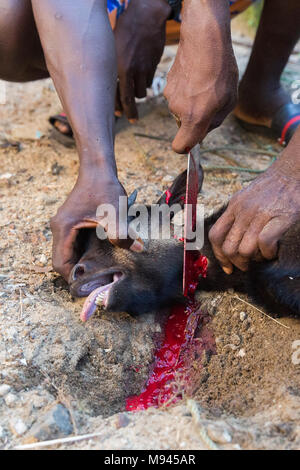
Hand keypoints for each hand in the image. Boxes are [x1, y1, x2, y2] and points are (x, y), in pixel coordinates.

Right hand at [51, 170, 142, 280]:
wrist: (98, 169)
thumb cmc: (104, 188)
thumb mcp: (114, 212)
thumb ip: (122, 232)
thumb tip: (136, 249)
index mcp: (64, 228)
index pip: (60, 264)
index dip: (74, 278)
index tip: (91, 285)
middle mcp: (59, 229)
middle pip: (63, 261)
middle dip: (79, 273)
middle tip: (100, 280)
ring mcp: (64, 227)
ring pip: (68, 254)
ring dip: (82, 264)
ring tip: (102, 271)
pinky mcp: (71, 225)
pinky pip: (74, 246)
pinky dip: (85, 254)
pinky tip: (102, 257)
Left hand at [114, 0, 170, 120]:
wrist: (147, 14)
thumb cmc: (124, 25)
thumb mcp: (111, 43)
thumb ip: (109, 64)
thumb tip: (106, 83)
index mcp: (117, 66)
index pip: (116, 94)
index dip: (117, 107)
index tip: (118, 114)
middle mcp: (130, 70)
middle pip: (131, 99)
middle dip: (131, 112)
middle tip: (132, 119)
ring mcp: (143, 69)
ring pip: (141, 92)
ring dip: (138, 93)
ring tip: (135, 91)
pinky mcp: (153, 65)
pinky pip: (149, 81)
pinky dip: (145, 82)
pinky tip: (142, 76)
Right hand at [164, 0, 237, 152]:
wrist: (203, 39)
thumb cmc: (220, 70)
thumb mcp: (229, 101)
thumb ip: (215, 122)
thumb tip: (204, 131)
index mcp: (194, 118)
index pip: (180, 146)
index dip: (186, 148)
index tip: (192, 144)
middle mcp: (178, 111)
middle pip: (185, 125)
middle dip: (196, 119)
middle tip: (211, 101)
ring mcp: (170, 97)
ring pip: (181, 109)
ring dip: (192, 103)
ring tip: (205, 84)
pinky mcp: (167, 84)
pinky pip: (178, 95)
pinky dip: (186, 91)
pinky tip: (197, 76)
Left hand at [209, 141, 299, 272]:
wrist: (292, 172)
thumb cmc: (272, 189)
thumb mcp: (246, 198)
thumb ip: (237, 216)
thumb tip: (231, 241)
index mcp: (233, 206)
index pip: (215, 235)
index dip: (219, 256)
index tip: (227, 267)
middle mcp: (243, 210)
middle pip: (229, 247)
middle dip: (237, 263)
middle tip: (247, 265)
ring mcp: (260, 214)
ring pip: (245, 250)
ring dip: (254, 260)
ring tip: (263, 256)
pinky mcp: (278, 218)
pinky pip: (265, 244)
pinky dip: (268, 253)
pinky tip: (273, 251)